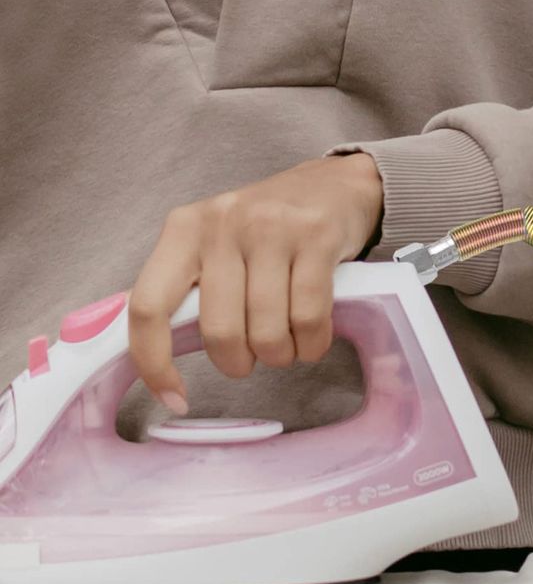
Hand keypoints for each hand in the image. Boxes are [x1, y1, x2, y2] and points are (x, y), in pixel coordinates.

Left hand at [128, 152, 382, 414]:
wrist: (335, 185)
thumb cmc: (270, 227)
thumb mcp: (218, 244)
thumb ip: (192, 288)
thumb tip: (162, 356)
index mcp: (185, 229)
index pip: (147, 306)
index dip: (153, 362)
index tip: (175, 398)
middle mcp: (222, 224)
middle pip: (218, 331)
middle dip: (239, 363)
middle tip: (254, 357)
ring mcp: (271, 228)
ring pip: (266, 331)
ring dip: (280, 356)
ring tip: (287, 345)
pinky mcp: (316, 237)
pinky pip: (308, 318)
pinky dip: (312, 344)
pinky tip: (312, 339)